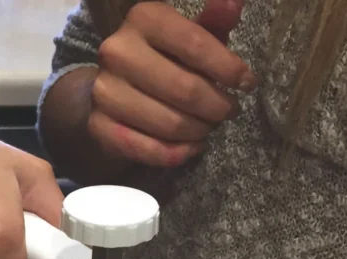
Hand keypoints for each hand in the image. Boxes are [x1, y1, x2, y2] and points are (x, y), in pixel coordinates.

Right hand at [89, 0, 253, 167]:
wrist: (111, 87)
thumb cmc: (162, 58)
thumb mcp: (187, 36)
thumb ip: (213, 22)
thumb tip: (234, 3)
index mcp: (143, 18)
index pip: (196, 45)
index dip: (229, 69)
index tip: (248, 84)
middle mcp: (118, 51)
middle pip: (186, 89)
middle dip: (217, 106)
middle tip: (228, 112)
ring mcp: (105, 91)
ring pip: (170, 124)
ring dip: (199, 131)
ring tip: (208, 127)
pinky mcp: (98, 126)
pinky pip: (148, 150)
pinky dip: (177, 154)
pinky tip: (191, 148)